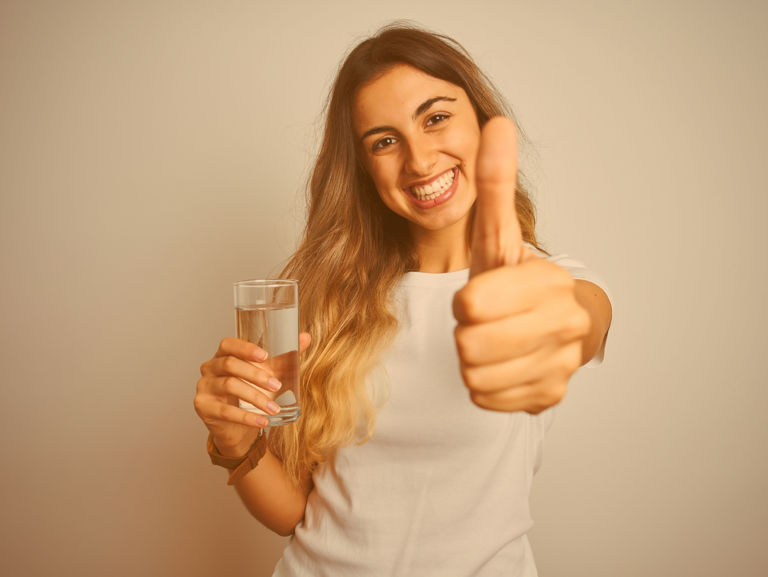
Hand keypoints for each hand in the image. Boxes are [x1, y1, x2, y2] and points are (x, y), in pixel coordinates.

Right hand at [194, 333, 311, 455]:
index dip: (245, 348)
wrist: (239, 428)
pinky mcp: (204, 407)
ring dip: (255, 397)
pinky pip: (225, 411)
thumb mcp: (269, 374)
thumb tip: (306, 337)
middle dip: (256, 375)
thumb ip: (285, 357)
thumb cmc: (252, 393)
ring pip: (229, 386)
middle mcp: (210, 368)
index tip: (265, 356)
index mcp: (223, 355)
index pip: (228, 344)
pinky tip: (263, 422)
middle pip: (230, 364)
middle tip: (277, 386)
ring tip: (274, 408)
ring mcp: (204, 387)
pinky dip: (247, 418)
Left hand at [452, 117, 589, 413]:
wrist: (552, 327)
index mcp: (548, 281)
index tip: (482, 295)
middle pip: (469, 346)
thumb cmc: (514, 281)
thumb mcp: (498, 235)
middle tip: (486, 322)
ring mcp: (561, 364)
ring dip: (473, 361)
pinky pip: (486, 400)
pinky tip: (503, 366)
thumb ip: (495, 186)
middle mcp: (564, 323)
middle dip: (467, 333)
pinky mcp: (550, 397)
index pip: (471, 305)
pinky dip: (485, 387)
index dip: (466, 301)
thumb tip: (496, 122)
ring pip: (475, 377)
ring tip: (495, 342)